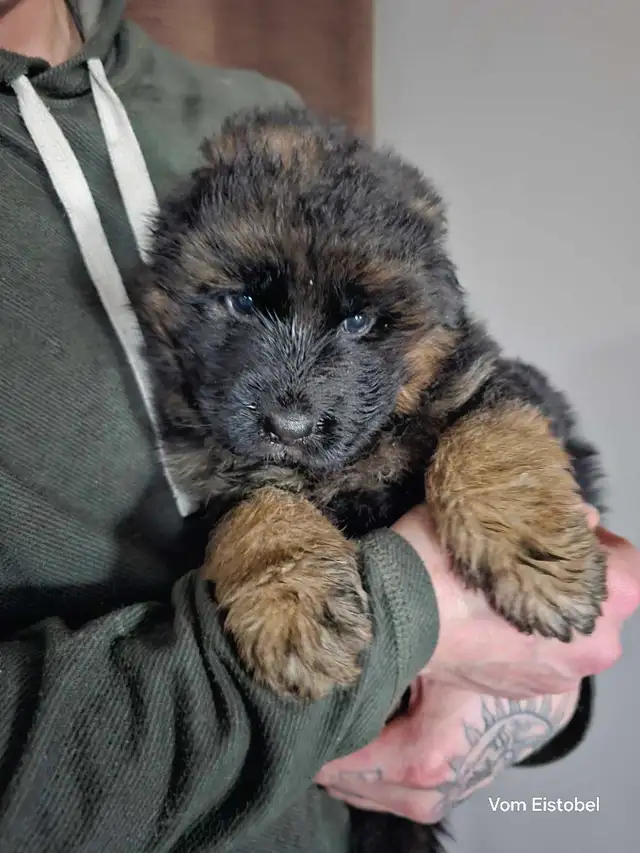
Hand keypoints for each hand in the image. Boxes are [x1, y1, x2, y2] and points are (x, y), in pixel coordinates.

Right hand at [315, 512, 639, 822]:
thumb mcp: (493, 513)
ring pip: (570, 627)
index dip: (595, 539)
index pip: (627, 564)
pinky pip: (542, 653)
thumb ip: (552, 513)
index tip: (560, 528)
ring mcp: (558, 679)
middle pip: (599, 599)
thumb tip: (580, 514)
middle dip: (572, 574)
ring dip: (549, 604)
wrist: (387, 625)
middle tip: (525, 554)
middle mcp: (591, 649)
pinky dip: (526, 634)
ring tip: (504, 587)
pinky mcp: (525, 693)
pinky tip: (489, 617)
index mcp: (598, 604)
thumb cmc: (441, 563)